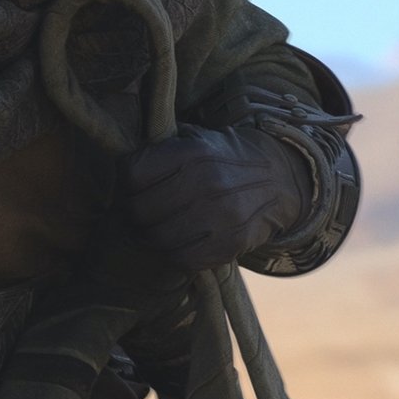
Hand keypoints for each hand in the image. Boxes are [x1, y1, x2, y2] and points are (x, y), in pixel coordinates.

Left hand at [124, 122, 312, 269]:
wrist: (278, 178)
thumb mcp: (194, 139)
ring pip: (158, 237)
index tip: (130, 187)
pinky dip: (172, 254)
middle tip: (137, 212)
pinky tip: (174, 243)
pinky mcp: (231, 242)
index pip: (133, 174)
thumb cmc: (221, 159)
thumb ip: (158, 150)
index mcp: (192, 153)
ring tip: (152, 229)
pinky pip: (184, 258)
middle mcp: (207, 182)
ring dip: (149, 236)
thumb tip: (120, 170)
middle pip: (141, 209)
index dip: (126, 183)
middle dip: (133, 212)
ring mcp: (221, 215)